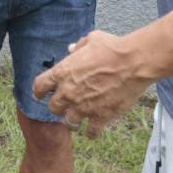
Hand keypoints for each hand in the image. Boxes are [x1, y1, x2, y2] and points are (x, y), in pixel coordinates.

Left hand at [33, 30, 151, 138]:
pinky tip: (93, 130)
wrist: (133, 63)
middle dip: (57, 106)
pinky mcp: (100, 116)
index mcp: (63, 72)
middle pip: (53, 107)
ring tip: (77, 117)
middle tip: (63, 105)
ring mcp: (84, 107)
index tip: (40, 94)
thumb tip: (71, 49)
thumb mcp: (90, 40)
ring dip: (72, 120)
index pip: (40, 86)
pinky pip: (90, 132)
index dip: (39, 90)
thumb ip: (77, 47)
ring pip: (69, 122)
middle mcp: (69, 92)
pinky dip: (91, 132)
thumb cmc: (112, 48)